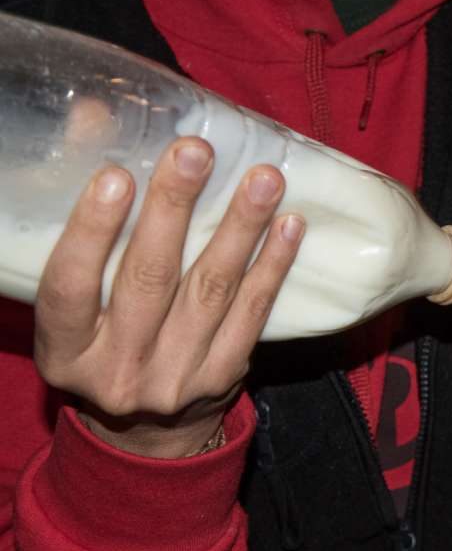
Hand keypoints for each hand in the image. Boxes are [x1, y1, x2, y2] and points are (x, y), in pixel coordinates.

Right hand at [33, 138, 303, 458]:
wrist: (148, 432)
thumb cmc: (103, 342)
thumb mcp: (77, 303)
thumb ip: (86, 225)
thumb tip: (94, 118)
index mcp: (64, 351)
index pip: (69, 288)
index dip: (91, 232)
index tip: (115, 176)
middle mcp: (117, 370)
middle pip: (149, 280)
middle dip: (175, 209)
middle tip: (197, 152)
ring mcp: (175, 378)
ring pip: (212, 292)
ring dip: (240, 228)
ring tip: (263, 178)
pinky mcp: (224, 377)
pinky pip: (253, 314)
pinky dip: (272, 266)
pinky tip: (288, 225)